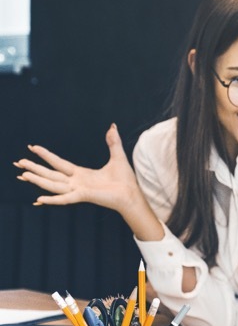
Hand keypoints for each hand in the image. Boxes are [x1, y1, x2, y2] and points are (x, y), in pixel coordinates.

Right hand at [16, 125, 142, 213]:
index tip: (33, 147)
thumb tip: (112, 126)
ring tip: (23, 175)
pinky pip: (65, 198)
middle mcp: (76, 182)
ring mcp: (78, 190)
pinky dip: (53, 199)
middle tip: (18, 162)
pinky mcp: (84, 196)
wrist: (132, 194)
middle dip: (34, 168)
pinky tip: (39, 199)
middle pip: (50, 173)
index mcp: (80, 174)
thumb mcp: (117, 156)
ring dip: (38, 180)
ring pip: (53, 184)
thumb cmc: (125, 179)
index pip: (58, 163)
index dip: (46, 155)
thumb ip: (113, 142)